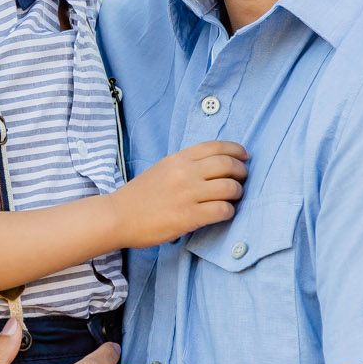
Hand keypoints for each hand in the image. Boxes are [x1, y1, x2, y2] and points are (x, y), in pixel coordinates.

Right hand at [107, 140, 247, 247]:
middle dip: (241, 172)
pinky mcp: (188, 217)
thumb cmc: (139, 195)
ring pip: (229, 188)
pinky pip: (222, 210)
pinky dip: (228, 211)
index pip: (216, 146)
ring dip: (237, 193)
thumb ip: (185, 165)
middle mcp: (184, 173)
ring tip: (233, 198)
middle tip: (242, 179)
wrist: (117, 216)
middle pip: (227, 165)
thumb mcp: (162, 169)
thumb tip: (214, 167)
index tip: (245, 156)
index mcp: (178, 158)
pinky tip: (223, 213)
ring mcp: (187, 194)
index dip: (236, 150)